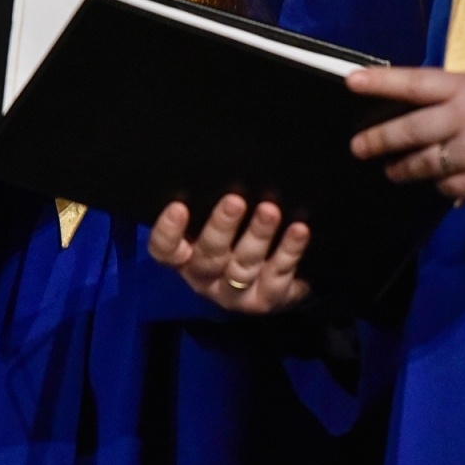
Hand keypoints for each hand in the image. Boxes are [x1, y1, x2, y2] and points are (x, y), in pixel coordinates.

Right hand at [148, 194, 310, 313]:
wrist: (276, 282)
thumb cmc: (237, 237)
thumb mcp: (220, 224)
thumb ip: (212, 201)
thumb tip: (222, 164)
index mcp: (185, 257)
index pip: (165, 250)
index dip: (168, 231)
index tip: (178, 206)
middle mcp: (205, 278)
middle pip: (208, 256)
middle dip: (221, 228)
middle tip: (235, 201)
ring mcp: (235, 294)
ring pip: (243, 266)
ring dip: (257, 236)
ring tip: (270, 211)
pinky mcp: (266, 300)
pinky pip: (277, 275)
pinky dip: (289, 251)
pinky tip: (299, 230)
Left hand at [347, 68, 464, 203]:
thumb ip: (457, 99)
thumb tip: (420, 112)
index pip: (414, 82)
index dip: (381, 82)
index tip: (351, 81)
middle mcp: (463, 119)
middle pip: (408, 130)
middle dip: (378, 140)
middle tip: (357, 147)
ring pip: (422, 164)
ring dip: (403, 168)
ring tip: (392, 170)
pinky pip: (447, 187)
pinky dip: (443, 185)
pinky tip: (444, 183)